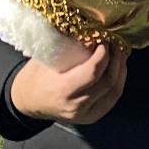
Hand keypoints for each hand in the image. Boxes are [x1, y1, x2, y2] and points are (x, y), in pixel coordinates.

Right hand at [10, 44, 128, 124]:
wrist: (27, 101)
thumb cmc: (36, 76)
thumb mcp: (46, 58)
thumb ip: (70, 47)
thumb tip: (92, 31)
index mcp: (63, 90)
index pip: (93, 72)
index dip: (104, 54)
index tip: (104, 40)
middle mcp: (76, 106)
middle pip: (108, 81)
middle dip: (115, 59)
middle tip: (115, 44)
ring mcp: (85, 114)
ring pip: (114, 90)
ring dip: (121, 69)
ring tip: (119, 54)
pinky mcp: (92, 117)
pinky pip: (112, 98)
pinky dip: (119, 81)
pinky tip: (118, 68)